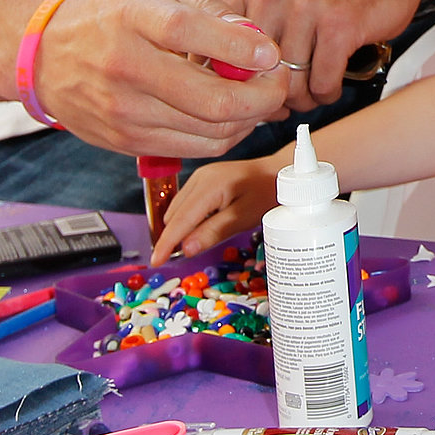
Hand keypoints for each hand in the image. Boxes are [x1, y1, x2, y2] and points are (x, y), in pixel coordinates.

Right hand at [31, 0, 288, 157]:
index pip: (190, 32)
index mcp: (133, 17)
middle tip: (278, 81)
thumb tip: (254, 34)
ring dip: (250, 116)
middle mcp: (126, 67)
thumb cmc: (109, 16)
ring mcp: (125, 111)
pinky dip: (226, 134)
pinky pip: (196, 148)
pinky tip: (233, 115)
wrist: (45, 55)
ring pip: (211, 129)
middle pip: (211, 98)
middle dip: (264, 95)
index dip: (240, 45)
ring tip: (259, 96)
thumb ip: (208, 7)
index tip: (269, 52)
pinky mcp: (126, 142)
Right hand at [150, 155, 284, 261]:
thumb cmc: (266, 194)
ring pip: (176, 209)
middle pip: (174, 215)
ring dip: (181, 227)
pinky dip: (188, 218)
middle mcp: (200, 178)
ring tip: (204, 236)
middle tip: (187, 254)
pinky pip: (185, 203)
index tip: (155, 262)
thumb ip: (213, 232)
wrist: (279, 172)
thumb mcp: (243, 217)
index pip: (179, 220)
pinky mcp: (203, 179)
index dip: (166, 243)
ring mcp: (200, 176)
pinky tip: (206, 223)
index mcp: (209, 186)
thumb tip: (185, 249)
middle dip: (174, 237)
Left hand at [223, 0, 430, 108]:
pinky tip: (332, 85)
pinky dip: (328, 93)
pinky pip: (322, 82)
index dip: (234, 83)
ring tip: (313, 93)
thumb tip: (228, 91)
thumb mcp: (278, 1)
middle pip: (256, 73)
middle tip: (288, 99)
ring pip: (290, 83)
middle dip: (273, 96)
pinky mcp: (340, 24)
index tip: (251, 92)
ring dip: (304, 99)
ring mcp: (307, 7)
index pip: (219, 50)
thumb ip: (247, 36)